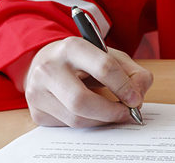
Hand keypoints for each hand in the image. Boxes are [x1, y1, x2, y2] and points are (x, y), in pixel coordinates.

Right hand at [22, 36, 153, 127]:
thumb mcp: (110, 56)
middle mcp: (49, 68)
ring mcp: (38, 91)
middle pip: (82, 100)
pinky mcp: (36, 112)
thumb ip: (132, 72)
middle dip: (110, 111)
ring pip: (75, 118)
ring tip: (113, 113)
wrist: (46, 63)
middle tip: (126, 113)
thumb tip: (138, 97)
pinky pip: (68, 126)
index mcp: (72, 47)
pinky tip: (92, 113)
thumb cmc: (83, 60)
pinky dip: (87, 123)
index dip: (124, 87)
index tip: (136, 99)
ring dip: (101, 120)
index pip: (103, 68)